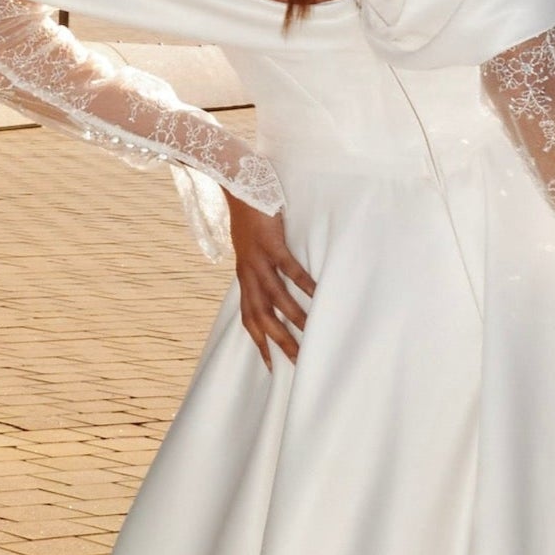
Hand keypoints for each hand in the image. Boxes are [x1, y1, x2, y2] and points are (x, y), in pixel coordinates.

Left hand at [229, 198, 315, 368]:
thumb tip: (276, 288)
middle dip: (280, 341)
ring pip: (275, 298)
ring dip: (294, 317)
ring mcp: (258, 261)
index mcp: (245, 280)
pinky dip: (304, 284)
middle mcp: (249, 276)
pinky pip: (289, 269)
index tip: (271, 368)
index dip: (259, 344)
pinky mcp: (271, 244)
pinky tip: (318, 295)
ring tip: (312, 333)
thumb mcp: (252, 251)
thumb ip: (262, 271)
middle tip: (298, 361)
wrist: (237, 187)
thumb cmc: (251, 219)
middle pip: (262, 318)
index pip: (250, 320)